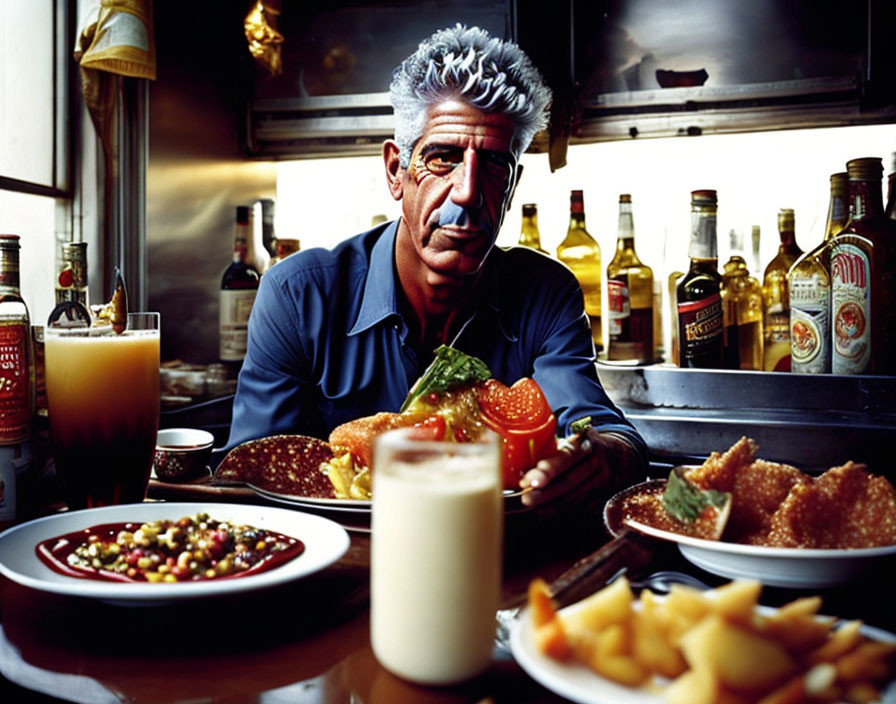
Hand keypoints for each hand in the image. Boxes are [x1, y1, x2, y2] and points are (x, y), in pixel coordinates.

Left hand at [519, 429, 641, 506]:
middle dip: (546, 493)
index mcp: (587, 444)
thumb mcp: (574, 440)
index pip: (566, 458)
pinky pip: (582, 506)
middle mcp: (597, 462)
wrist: (620, 455)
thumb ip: (554, 451)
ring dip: (551, 505)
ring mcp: (604, 480)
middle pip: (570, 481)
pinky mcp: (605, 495)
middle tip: (526, 499)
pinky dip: (562, 511)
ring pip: (576, 497)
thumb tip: (522, 468)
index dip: (548, 471)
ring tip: (532, 509)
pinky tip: (546, 514)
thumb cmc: (586, 447)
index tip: (530, 480)